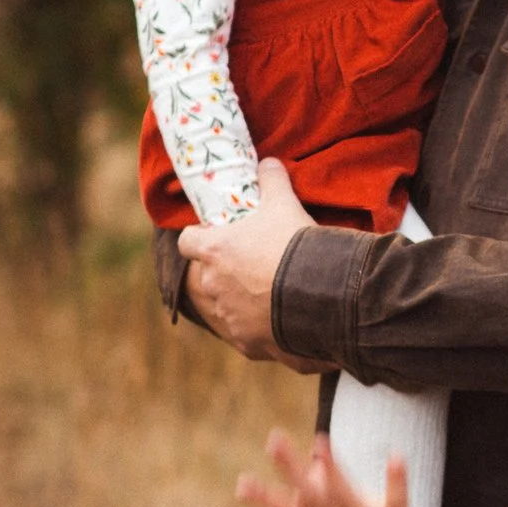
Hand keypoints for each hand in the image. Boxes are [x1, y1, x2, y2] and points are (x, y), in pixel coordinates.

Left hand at [181, 157, 312, 360]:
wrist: (320, 291)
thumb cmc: (294, 244)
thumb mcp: (284, 203)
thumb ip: (272, 181)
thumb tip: (268, 162)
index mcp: (212, 250)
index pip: (187, 242)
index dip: (200, 239)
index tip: (218, 237)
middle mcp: (213, 286)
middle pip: (208, 278)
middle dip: (226, 274)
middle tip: (256, 266)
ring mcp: (229, 318)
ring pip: (229, 309)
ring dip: (244, 303)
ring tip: (275, 296)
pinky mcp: (248, 344)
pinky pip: (251, 337)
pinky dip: (263, 331)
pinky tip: (284, 323)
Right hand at [236, 429, 462, 506]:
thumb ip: (332, 489)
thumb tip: (314, 456)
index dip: (266, 500)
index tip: (239, 485)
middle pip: (311, 498)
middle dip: (291, 471)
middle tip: (273, 440)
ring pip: (344, 502)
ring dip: (332, 473)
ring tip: (320, 440)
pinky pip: (396, 506)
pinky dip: (396, 483)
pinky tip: (396, 457)